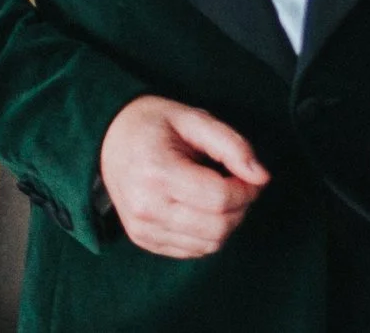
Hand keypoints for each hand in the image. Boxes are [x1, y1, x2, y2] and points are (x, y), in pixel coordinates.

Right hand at [98, 94, 270, 257]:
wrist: (108, 139)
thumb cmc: (153, 125)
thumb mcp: (193, 119)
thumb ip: (231, 144)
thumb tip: (262, 176)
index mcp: (157, 171)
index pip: (219, 199)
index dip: (247, 190)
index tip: (251, 176)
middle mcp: (146, 206)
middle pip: (217, 227)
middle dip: (241, 208)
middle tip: (239, 185)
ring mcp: (143, 228)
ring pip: (209, 244)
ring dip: (228, 223)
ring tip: (220, 195)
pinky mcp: (144, 240)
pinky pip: (193, 251)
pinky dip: (209, 234)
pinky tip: (203, 209)